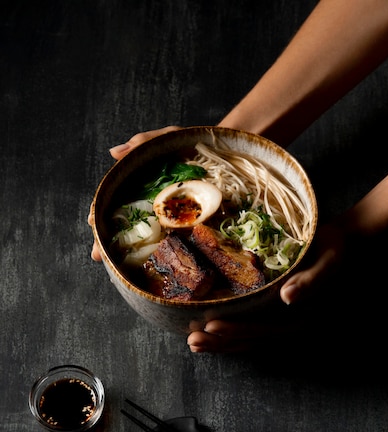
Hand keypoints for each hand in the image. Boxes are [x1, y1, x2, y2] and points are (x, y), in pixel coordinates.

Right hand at [88, 126, 181, 260]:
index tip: (91, 222)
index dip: (99, 210)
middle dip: (106, 239)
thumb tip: (114, 152)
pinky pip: (166, 238)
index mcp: (138, 183)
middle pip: (120, 221)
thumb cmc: (189, 144)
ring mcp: (164, 214)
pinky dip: (155, 250)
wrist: (223, 156)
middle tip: (97, 255)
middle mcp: (147, 201)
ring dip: (125, 250)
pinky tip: (144, 264)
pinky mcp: (182, 223)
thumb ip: (142, 143)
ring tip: (113, 264)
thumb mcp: (166, 137)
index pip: (111, 198)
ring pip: (140, 233)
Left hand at [187, 223, 346, 352]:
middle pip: (251, 341)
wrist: (339, 245)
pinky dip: (228, 335)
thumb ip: (310, 280)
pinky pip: (249, 331)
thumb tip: (287, 296)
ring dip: (220, 344)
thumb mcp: (327, 260)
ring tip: (193, 343)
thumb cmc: (332, 250)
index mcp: (302, 318)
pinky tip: (207, 333)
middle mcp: (290, 327)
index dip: (237, 330)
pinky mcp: (273, 317)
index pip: (264, 330)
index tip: (211, 326)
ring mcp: (281, 324)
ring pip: (247, 340)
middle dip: (221, 343)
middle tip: (193, 341)